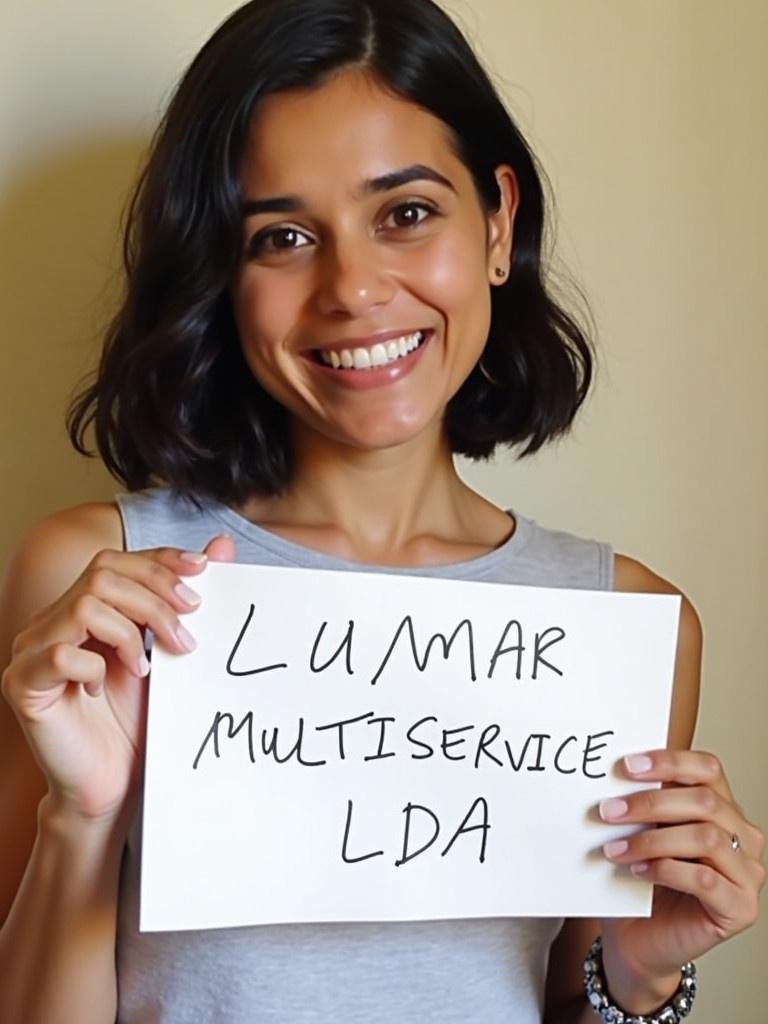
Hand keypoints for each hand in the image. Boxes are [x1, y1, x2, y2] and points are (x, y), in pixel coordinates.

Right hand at [1, 535, 235, 822]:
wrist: (112, 784)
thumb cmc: (136, 720)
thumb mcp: (168, 652)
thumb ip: (187, 598)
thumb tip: (222, 545)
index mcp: (81, 609)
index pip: (116, 562)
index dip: (159, 560)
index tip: (203, 571)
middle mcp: (50, 622)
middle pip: (103, 574)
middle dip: (156, 596)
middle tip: (186, 634)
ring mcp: (31, 651)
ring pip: (86, 605)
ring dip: (132, 631)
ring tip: (150, 666)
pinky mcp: (23, 685)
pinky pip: (61, 653)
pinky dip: (97, 666)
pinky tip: (107, 687)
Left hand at [598, 749, 764, 1001]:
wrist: (638, 939)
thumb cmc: (640, 881)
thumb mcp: (642, 832)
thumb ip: (643, 804)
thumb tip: (616, 775)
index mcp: (723, 808)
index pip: (708, 768)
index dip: (670, 762)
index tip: (628, 766)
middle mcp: (743, 837)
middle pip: (705, 802)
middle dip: (650, 803)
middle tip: (609, 810)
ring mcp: (748, 874)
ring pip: (707, 838)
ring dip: (653, 840)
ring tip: (616, 848)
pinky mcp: (740, 908)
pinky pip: (705, 879)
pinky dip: (665, 870)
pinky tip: (638, 871)